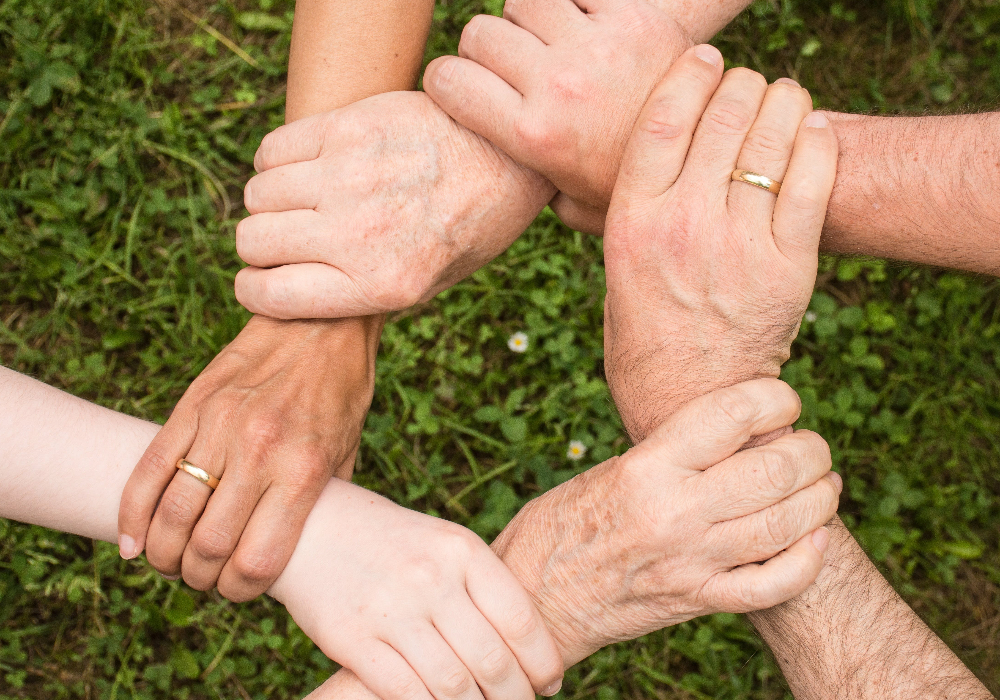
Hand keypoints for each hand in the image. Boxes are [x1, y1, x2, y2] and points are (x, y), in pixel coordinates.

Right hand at [117, 315, 379, 600]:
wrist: (320, 321)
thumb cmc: (341, 392)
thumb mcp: (347, 452)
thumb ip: (321, 502)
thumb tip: (300, 551)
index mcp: (303, 470)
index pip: (257, 560)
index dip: (241, 590)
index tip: (238, 590)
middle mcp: (259, 451)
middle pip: (207, 546)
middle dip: (199, 577)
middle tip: (203, 578)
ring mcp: (220, 426)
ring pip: (172, 513)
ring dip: (164, 553)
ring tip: (171, 562)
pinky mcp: (192, 405)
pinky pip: (149, 469)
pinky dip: (132, 514)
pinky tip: (133, 541)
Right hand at [234, 91, 554, 318]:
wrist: (509, 157)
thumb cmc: (468, 227)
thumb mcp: (428, 284)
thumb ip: (361, 294)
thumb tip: (291, 293)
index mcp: (381, 285)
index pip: (270, 295)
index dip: (255, 289)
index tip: (261, 280)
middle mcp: (359, 234)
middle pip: (253, 241)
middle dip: (261, 246)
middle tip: (288, 238)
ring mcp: (350, 177)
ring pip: (257, 194)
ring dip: (271, 202)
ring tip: (303, 200)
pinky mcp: (348, 127)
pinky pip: (272, 150)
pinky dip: (277, 161)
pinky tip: (307, 166)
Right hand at [269, 478, 564, 699]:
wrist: (312, 527)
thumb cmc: (392, 543)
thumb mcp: (443, 545)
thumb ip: (481, 586)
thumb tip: (529, 647)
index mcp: (461, 549)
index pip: (520, 619)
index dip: (543, 661)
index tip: (549, 682)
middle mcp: (430, 578)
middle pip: (492, 660)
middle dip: (514, 697)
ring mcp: (390, 610)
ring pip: (453, 685)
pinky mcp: (352, 639)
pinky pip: (405, 692)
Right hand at [423, 0, 691, 233]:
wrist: (713, 154)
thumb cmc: (632, 185)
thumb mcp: (571, 204)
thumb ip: (527, 186)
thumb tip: (493, 178)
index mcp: (533, 135)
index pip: (447, 80)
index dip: (448, 81)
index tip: (464, 87)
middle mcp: (558, 86)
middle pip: (480, 33)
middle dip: (488, 49)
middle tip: (515, 68)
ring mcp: (596, 47)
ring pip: (522, 0)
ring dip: (529, 18)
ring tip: (551, 42)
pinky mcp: (633, 15)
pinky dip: (575, 2)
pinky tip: (588, 26)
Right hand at [493, 379, 840, 665]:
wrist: (534, 597)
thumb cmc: (562, 524)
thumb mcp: (609, 470)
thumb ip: (671, 454)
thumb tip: (735, 433)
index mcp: (646, 467)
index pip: (732, 415)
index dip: (775, 398)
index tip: (784, 400)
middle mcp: (673, 512)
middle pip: (774, 469)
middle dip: (811, 450)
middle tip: (813, 446)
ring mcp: (690, 561)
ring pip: (785, 524)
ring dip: (820, 499)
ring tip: (824, 484)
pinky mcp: (697, 601)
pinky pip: (772, 585)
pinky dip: (807, 560)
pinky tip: (815, 539)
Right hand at [602, 46, 838, 440]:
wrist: (689, 402)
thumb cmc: (644, 335)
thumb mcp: (614, 269)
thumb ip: (619, 212)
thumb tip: (619, 160)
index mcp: (632, 221)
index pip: (662, 118)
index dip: (689, 74)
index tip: (705, 59)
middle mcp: (683, 225)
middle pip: (722, 116)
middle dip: (741, 84)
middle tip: (747, 84)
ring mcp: (739, 245)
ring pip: (771, 138)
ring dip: (783, 102)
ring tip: (784, 98)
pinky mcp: (788, 267)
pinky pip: (813, 180)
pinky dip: (818, 142)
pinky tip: (813, 129)